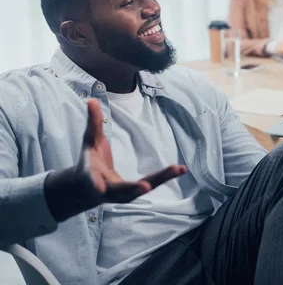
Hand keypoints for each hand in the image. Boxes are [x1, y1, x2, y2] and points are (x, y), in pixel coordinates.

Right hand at [45, 99, 186, 220]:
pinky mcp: (136, 192)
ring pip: (142, 188)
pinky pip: (153, 183)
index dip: (95, 182)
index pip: (93, 179)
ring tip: (177, 169)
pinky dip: (166, 177)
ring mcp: (123, 194)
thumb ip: (94, 122)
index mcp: (93, 176)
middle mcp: (108, 190)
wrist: (89, 188)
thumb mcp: (90, 141)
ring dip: (160, 180)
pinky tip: (182, 169)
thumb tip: (93, 99)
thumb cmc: (91, 160)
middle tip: (146, 187)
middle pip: (122, 190)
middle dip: (133, 189)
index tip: (99, 187)